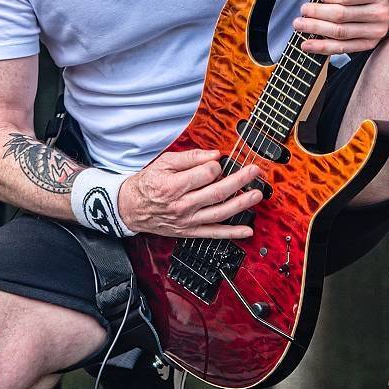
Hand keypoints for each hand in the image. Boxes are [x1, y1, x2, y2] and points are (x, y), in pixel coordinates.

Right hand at [118, 148, 261, 238]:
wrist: (131, 208)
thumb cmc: (147, 183)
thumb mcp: (164, 163)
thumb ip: (190, 157)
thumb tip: (215, 155)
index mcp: (174, 186)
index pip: (205, 174)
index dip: (216, 165)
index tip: (218, 162)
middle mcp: (182, 205)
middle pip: (217, 192)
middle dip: (239, 180)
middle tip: (254, 171)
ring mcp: (187, 220)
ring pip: (220, 213)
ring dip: (242, 204)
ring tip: (256, 194)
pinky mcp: (190, 231)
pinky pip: (214, 233)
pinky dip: (232, 233)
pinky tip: (247, 230)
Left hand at [290, 0, 388, 54]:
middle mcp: (379, 12)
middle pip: (341, 15)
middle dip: (317, 14)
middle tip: (302, 12)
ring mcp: (375, 31)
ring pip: (340, 33)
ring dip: (316, 30)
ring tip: (300, 25)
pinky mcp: (369, 44)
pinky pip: (343, 48)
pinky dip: (323, 47)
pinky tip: (308, 44)